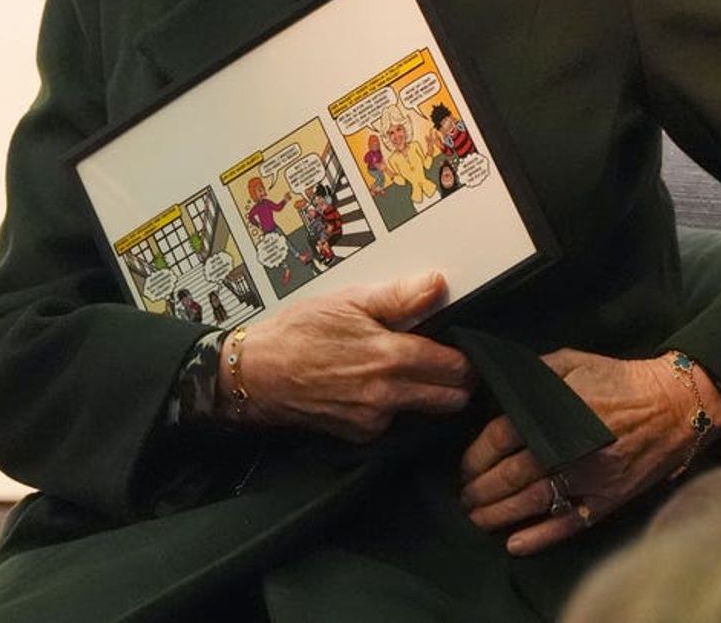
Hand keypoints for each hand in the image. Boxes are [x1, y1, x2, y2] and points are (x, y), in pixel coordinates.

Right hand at [218, 272, 472, 441]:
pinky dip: (392, 407)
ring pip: (423, 412)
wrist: (257, 372)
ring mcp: (374, 420)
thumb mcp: (350, 300)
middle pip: (450, 399)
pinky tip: (373, 386)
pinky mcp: (359, 435)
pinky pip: (392, 423)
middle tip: (443, 362)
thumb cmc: (299, 331)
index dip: (463, 357)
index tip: (459, 347)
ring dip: (425, 395)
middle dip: (455, 383)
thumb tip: (437, 284)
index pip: (455, 368)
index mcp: (391, 357)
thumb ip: (399, 297)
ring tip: (406, 370)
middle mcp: (388, 394)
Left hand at [460, 348, 720, 554]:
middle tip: (464, 498)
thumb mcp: (570, 361)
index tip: (464, 467)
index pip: (500, 438)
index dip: (476, 456)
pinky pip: (569, 524)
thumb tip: (495, 385)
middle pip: (510, 476)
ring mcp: (588, 478)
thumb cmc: (616, 380)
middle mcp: (566, 449)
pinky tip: (515, 545)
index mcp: (553, 412)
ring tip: (478, 520)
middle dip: (480, 490)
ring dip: (500, 515)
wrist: (672, 406)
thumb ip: (531, 374)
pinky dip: (540, 537)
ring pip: (533, 503)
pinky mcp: (607, 500)